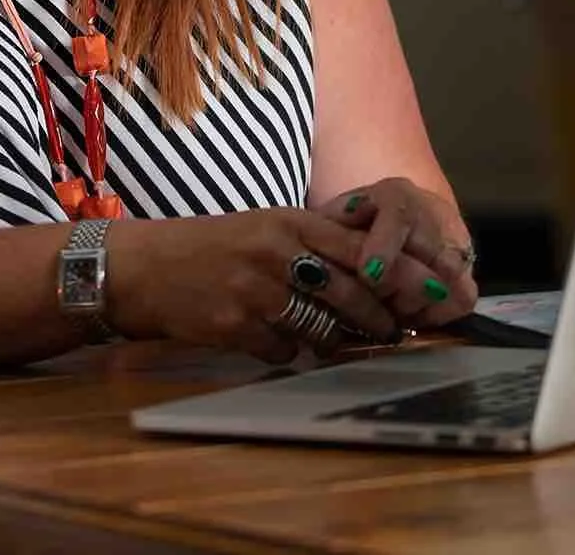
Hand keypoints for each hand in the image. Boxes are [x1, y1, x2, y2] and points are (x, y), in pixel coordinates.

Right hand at [102, 209, 401, 363]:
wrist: (142, 268)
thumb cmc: (209, 249)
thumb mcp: (263, 229)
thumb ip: (313, 243)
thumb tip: (375, 273)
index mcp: (288, 222)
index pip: (362, 250)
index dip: (403, 275)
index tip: (433, 292)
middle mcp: (275, 252)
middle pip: (352, 293)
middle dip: (380, 319)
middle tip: (395, 331)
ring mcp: (254, 290)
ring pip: (322, 328)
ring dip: (336, 340)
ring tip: (338, 341)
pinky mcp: (234, 325)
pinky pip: (283, 351)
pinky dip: (285, 351)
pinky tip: (270, 339)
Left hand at [312, 178, 477, 326]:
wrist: (399, 210)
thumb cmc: (356, 219)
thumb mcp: (335, 216)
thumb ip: (325, 233)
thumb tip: (312, 262)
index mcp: (394, 195)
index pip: (397, 217)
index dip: (384, 248)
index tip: (368, 276)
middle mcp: (430, 213)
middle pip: (426, 259)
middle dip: (396, 291)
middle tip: (371, 306)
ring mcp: (454, 239)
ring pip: (449, 282)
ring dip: (417, 306)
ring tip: (390, 313)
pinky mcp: (468, 266)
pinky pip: (464, 297)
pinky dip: (439, 315)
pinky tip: (413, 317)